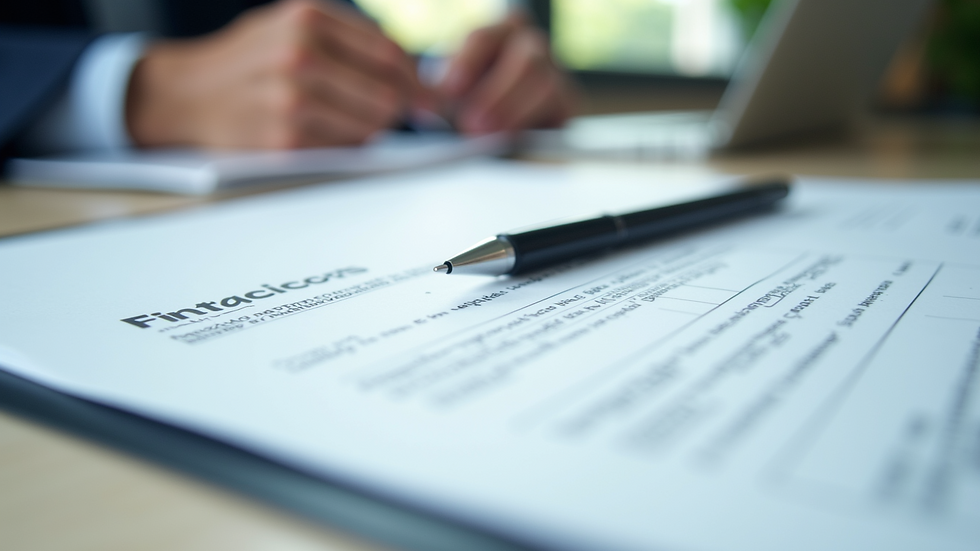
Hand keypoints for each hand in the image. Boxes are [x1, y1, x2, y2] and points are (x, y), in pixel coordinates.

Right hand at [126, 0, 424, 148]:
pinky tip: (320, 132)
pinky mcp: (286, 141)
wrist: (185, 94)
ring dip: (369, 129)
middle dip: (396, 109)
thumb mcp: (292, 24)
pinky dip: (343, 145)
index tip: (429, 97)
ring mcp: (293, 101)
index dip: (417, 81)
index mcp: (308, 19)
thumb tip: (412, 72)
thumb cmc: (248, 59)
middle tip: (390, 114)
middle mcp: (302, 56)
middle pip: (388, 96)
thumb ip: (349, 39)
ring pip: (372, 127)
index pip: (390, 56)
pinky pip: (344, 149)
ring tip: (342, 118)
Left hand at [438, 12, 576, 134]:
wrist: (503, 115)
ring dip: (513, 112)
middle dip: (496, 94)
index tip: (448, 91)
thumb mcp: (456, 88)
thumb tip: (428, 107)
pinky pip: (557, 112)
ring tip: (487, 134)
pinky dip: (532, 127)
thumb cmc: (474, 95)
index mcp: (501, 29)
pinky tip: (513, 142)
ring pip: (544, 85)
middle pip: (524, 60)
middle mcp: (532, 44)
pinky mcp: (566, 102)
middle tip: (471, 123)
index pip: (482, 40)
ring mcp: (555, 71)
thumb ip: (446, 93)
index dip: (465, 65)